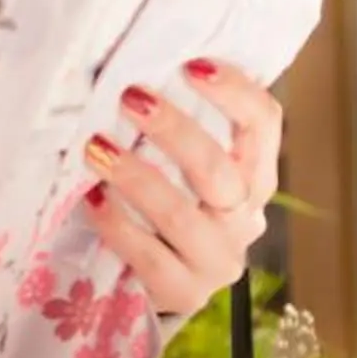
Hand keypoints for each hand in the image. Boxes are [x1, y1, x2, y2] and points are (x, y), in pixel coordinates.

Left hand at [83, 59, 283, 316]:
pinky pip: (151, 259)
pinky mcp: (185, 293)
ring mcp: (218, 260)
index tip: (191, 65)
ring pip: (183, 216)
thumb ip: (178, 130)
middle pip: (219, 169)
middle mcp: (244, 217)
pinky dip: (118, 226)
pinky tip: (92, 200)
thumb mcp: (184, 168)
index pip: (263, 125)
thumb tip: (140, 68)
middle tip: (130, 97)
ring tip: (96, 149)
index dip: (235, 92)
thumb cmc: (167, 205)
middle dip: (173, 130)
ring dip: (136, 178)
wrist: (161, 282)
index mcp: (253, 176)